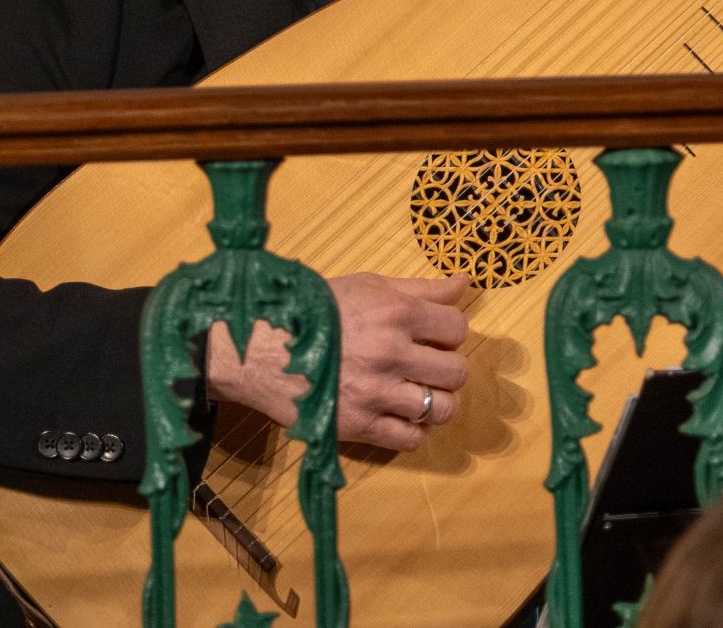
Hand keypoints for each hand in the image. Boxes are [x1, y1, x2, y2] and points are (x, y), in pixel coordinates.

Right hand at [203, 271, 469, 451]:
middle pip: (456, 372)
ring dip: (436, 402)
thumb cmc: (315, 310)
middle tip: (428, 366)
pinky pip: (409, 439)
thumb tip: (465, 283)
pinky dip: (412, 430)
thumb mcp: (369, 286)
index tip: (434, 336)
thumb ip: (421, 288)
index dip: (449, 333)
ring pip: (440, 409)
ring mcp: (374, 393)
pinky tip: (399, 415)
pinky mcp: (357, 426)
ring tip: (419, 393)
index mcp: (396, 313)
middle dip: (447, 369)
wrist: (257, 345)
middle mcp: (390, 353)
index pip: (456, 329)